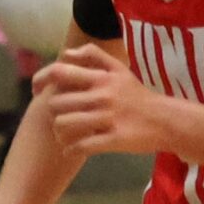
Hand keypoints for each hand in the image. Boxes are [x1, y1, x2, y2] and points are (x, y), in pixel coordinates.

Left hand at [33, 40, 167, 156]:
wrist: (167, 120)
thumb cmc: (137, 95)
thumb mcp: (119, 69)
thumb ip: (93, 55)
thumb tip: (65, 54)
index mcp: (101, 77)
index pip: (59, 72)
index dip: (40, 80)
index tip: (36, 92)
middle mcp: (102, 95)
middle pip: (56, 103)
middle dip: (52, 113)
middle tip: (57, 119)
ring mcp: (108, 118)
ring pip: (63, 125)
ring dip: (59, 133)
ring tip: (64, 136)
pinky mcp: (114, 139)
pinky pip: (80, 146)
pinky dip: (70, 149)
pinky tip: (72, 150)